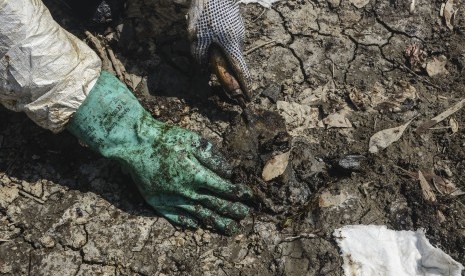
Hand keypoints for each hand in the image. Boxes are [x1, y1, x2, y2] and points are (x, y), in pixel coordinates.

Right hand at [125, 123, 252, 234]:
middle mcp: (186, 191)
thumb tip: (228, 173)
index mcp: (197, 175)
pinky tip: (197, 226)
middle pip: (214, 204)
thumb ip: (212, 158)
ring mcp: (171, 199)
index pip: (223, 188)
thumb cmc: (166, 138)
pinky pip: (176, 217)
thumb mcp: (193, 141)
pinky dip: (188, 222)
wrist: (135, 143)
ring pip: (198, 215)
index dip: (238, 193)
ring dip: (216, 222)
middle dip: (232, 211)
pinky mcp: (157, 202)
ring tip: (230, 229)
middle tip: (244, 217)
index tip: (248, 196)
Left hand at [188, 0, 251, 101]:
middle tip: (216, 71)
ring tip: (203, 38)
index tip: (248, 98)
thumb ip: (199, 56)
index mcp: (232, 47)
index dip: (245, 87)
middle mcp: (238, 40)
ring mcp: (238, 31)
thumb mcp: (197, 37)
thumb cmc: (207, 12)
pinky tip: (205, 28)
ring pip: (229, 48)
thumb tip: (202, 70)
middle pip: (234, 61)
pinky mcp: (234, 23)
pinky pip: (226, 38)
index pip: (241, 72)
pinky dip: (218, 41)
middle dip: (226, 69)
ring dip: (218, 51)